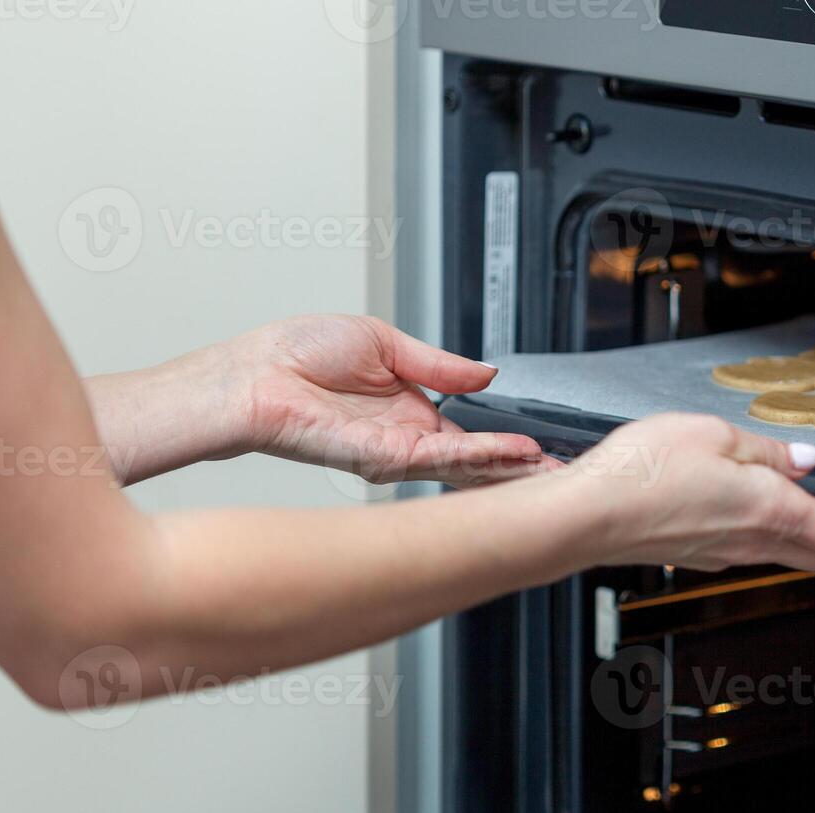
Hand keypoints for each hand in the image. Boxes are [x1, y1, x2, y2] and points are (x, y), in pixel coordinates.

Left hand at [231, 315, 557, 486]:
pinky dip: (480, 456)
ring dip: (509, 465)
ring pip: (467, 466)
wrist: (254, 374)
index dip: (507, 441)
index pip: (470, 434)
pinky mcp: (383, 458)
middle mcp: (406, 438)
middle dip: (519, 465)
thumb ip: (441, 364)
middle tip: (561, 468)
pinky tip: (511, 453)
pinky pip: (442, 458)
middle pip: (476, 460)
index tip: (542, 444)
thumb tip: (486, 373)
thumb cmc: (295, 353)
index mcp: (409, 411)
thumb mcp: (386, 343)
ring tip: (548, 466)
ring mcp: (396, 453)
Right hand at [570, 413, 814, 598]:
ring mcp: (728, 553)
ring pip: (795, 554)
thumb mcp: (715, 435)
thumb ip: (766, 450)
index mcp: (774, 510)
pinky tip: (774, 519)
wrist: (586, 516)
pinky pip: (759, 548)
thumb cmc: (644, 472)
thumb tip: (805, 460)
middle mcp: (757, 541)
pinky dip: (784, 540)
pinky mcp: (701, 552)